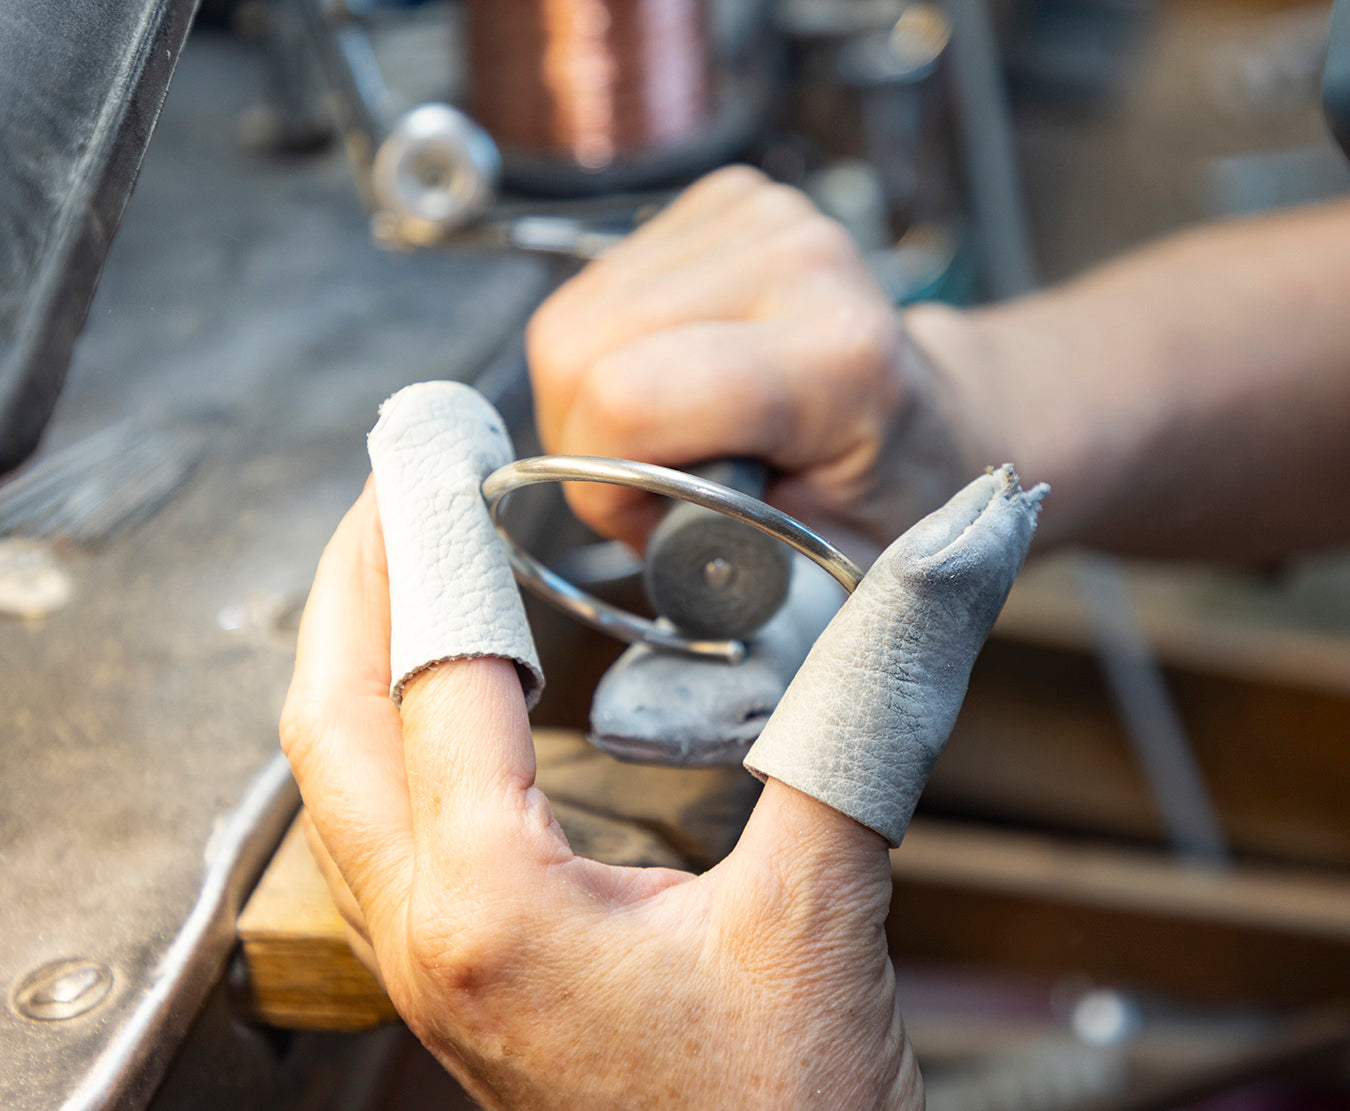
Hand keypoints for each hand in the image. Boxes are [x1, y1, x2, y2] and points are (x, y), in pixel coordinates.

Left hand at [280, 485, 922, 1109]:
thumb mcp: (828, 913)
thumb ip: (866, 723)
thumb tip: (940, 569)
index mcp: (492, 909)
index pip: (437, 673)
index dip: (437, 540)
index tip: (431, 438)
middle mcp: (424, 937)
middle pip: (329, 716)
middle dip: (353, 580)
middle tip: (389, 475)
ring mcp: (422, 967)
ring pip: (334, 775)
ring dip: (357, 651)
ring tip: (400, 555)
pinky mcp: (449, 978)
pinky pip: (373, 821)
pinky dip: (387, 723)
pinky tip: (439, 688)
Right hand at [527, 165, 983, 556]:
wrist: (931, 419)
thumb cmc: (879, 500)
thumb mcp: (822, 570)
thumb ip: (732, 563)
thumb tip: (641, 525)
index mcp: (840, 356)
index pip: (628, 396)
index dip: (606, 478)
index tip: (649, 520)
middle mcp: (802, 260)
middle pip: (580, 348)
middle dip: (588, 442)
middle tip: (654, 486)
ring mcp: (762, 214)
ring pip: (572, 318)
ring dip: (592, 399)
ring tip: (673, 434)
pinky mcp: (725, 199)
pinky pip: (595, 287)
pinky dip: (609, 351)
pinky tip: (675, 376)